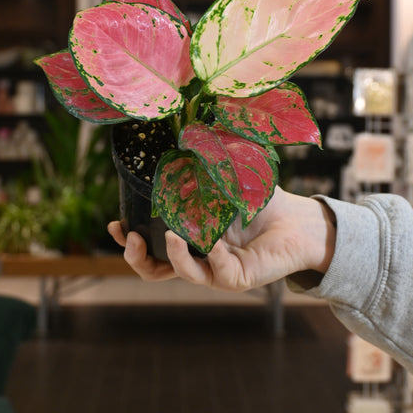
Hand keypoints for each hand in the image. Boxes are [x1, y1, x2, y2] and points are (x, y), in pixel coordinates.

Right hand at [108, 186, 335, 292]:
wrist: (296, 219)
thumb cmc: (259, 200)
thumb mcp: (224, 178)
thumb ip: (202, 165)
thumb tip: (182, 134)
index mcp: (189, 237)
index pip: (150, 246)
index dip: (129, 240)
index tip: (116, 223)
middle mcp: (198, 258)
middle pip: (154, 271)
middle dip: (136, 258)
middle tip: (131, 239)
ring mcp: (216, 271)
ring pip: (183, 273)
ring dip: (173, 257)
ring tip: (170, 236)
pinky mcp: (237, 278)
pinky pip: (218, 272)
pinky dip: (213, 256)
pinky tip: (215, 241)